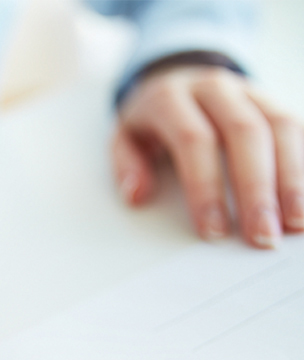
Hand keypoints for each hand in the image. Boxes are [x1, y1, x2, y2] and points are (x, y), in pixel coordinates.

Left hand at [113, 65, 303, 247]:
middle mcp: (215, 87)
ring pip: (282, 126)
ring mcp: (250, 90)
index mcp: (171, 97)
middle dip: (257, 189)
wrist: (175, 73)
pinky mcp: (274, 100)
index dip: (205, 186)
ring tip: (297, 222)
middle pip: (245, 133)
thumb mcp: (123, 136)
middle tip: (262, 236)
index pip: (194, 140)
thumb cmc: (151, 118)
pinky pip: (299, 126)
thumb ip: (126, 165)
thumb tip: (137, 195)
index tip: (214, 230)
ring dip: (293, 177)